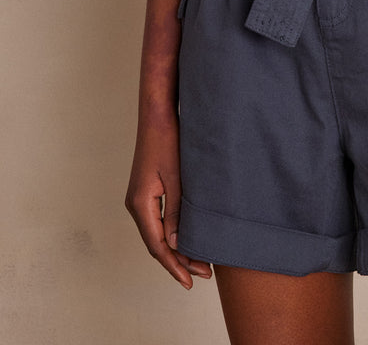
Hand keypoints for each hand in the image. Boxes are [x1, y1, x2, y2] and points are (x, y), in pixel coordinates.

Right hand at [125, 112, 211, 288]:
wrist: (158, 115)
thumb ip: (177, 213)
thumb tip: (178, 245)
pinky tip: (186, 238)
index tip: (190, 280)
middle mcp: (136, 205)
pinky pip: (158, 221)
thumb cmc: (168, 141)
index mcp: (141, 204)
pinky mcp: (147, 192)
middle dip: (178, 260)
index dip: (175, 265)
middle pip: (157, 243)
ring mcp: (140, 198)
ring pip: (157, 234)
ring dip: (177, 248)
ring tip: (199, 262)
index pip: (158, 245)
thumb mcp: (177, 179)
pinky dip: (173, 234)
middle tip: (202, 275)